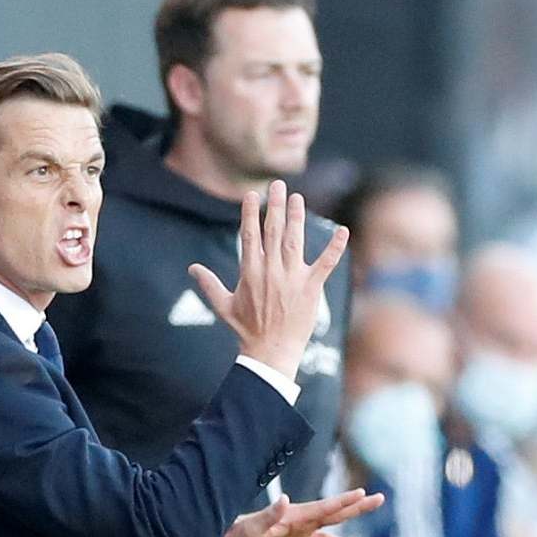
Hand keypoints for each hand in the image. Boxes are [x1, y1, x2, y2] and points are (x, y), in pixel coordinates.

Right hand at [187, 181, 348, 383]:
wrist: (270, 351)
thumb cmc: (246, 330)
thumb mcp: (223, 305)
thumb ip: (209, 283)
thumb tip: (192, 268)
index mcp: (250, 270)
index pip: (250, 234)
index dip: (251, 212)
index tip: (252, 195)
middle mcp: (271, 269)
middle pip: (274, 230)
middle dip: (275, 205)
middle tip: (278, 185)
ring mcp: (292, 278)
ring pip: (296, 240)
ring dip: (297, 217)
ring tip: (297, 198)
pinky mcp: (311, 288)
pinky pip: (326, 263)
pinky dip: (335, 247)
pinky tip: (343, 231)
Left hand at [215, 488, 382, 536]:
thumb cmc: (238, 536)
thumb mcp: (253, 529)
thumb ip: (270, 514)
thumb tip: (285, 500)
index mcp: (294, 515)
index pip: (324, 507)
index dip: (343, 501)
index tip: (362, 493)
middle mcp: (301, 520)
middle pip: (335, 511)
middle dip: (357, 505)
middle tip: (380, 497)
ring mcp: (301, 530)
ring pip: (333, 522)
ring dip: (352, 516)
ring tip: (373, 508)